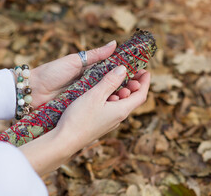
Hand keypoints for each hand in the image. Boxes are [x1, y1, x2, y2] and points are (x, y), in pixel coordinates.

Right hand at [19, 66, 150, 175]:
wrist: (65, 141)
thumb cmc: (79, 118)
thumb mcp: (95, 95)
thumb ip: (110, 82)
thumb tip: (124, 69)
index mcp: (122, 110)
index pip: (141, 95)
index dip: (145, 82)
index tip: (145, 71)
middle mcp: (119, 118)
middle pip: (132, 99)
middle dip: (133, 84)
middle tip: (130, 71)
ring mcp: (110, 122)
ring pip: (122, 103)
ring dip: (122, 90)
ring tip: (117, 79)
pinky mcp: (101, 124)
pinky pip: (112, 108)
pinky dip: (113, 97)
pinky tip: (103, 92)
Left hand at [28, 40, 140, 106]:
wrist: (32, 91)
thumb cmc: (52, 72)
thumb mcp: (75, 61)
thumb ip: (95, 55)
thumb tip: (115, 44)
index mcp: (90, 71)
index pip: (113, 71)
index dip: (126, 73)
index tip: (140, 73)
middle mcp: (90, 84)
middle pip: (112, 85)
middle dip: (126, 86)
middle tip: (136, 87)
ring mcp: (86, 97)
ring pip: (106, 97)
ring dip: (118, 97)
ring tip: (128, 96)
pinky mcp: (80, 107)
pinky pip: (95, 106)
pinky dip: (105, 106)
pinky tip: (116, 106)